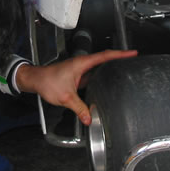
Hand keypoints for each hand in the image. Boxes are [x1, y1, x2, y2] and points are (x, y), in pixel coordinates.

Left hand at [15, 49, 137, 124]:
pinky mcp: (78, 76)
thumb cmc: (47, 82)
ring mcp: (80, 69)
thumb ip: (79, 108)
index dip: (120, 54)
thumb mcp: (65, 97)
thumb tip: (89, 118)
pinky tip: (106, 82)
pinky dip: (101, 75)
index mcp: (82, 63)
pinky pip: (93, 74)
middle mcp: (82, 64)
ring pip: (99, 66)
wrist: (35, 80)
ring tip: (124, 68)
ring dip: (111, 66)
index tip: (132, 53)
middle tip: (133, 59)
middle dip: (119, 58)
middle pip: (105, 59)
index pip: (105, 56)